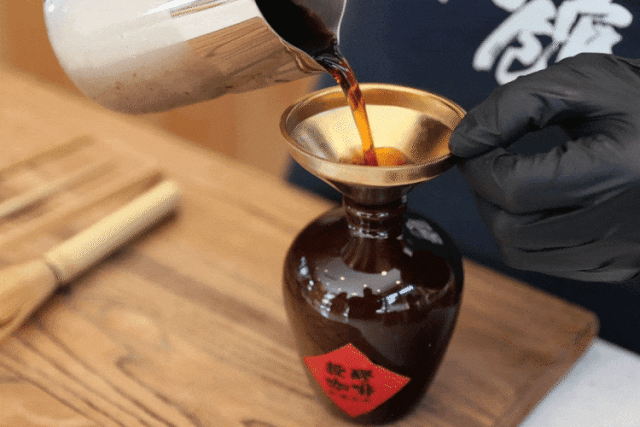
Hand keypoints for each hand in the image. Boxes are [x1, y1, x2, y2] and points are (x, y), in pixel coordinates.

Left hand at [449, 53, 639, 281]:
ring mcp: (622, 251)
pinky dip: (528, 234)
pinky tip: (543, 203)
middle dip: (485, 194)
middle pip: (510, 230)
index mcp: (617, 171)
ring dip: (501, 216)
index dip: (478, 164)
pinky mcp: (621, 264)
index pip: (512, 187)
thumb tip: (464, 140)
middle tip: (490, 162)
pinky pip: (548, 263)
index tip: (475, 143)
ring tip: (514, 180)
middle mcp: (621, 223)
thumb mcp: (586, 81)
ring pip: (522, 253)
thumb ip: (516, 104)